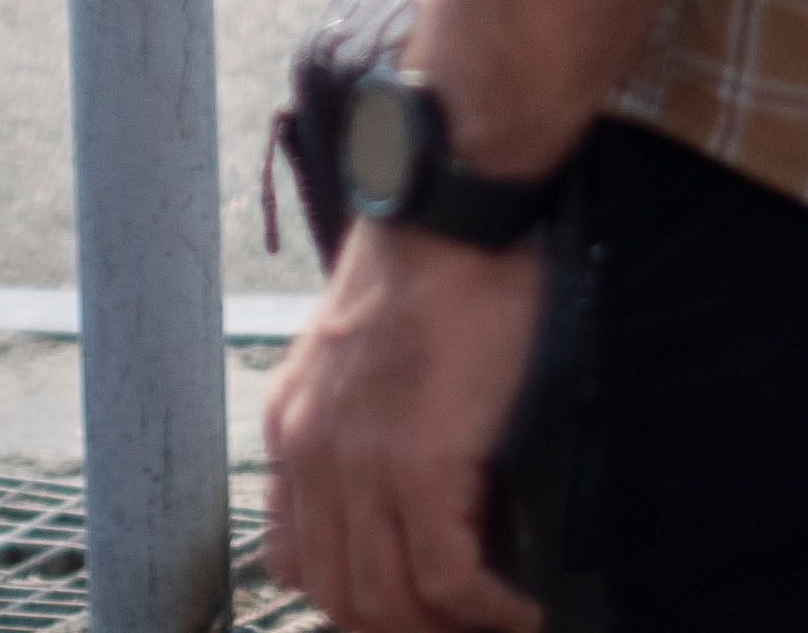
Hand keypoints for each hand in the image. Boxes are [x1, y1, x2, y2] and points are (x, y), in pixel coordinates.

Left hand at [263, 223, 547, 632]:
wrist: (449, 215)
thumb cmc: (421, 265)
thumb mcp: (346, 346)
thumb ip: (346, 415)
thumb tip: (391, 477)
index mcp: (289, 426)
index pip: (294, 559)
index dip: (348, 599)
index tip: (404, 605)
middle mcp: (311, 455)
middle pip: (337, 597)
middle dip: (398, 630)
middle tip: (453, 627)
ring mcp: (363, 465)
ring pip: (386, 603)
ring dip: (443, 629)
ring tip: (491, 623)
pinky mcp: (424, 465)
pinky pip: (448, 577)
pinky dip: (487, 609)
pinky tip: (518, 610)